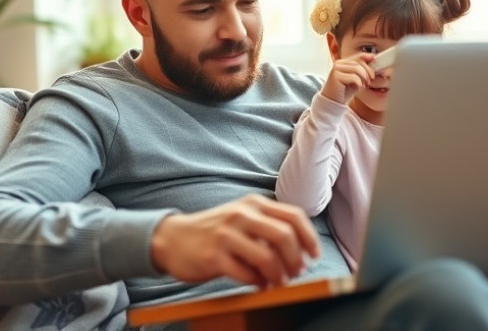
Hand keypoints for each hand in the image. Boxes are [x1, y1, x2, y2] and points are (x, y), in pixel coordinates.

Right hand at [150, 194, 320, 287]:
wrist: (173, 238)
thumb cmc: (215, 232)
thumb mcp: (242, 218)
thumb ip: (268, 226)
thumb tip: (302, 250)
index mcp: (253, 203)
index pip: (293, 216)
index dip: (310, 238)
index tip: (314, 255)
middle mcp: (241, 214)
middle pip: (284, 236)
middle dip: (296, 259)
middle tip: (297, 273)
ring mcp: (226, 234)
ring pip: (267, 257)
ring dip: (279, 275)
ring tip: (278, 282)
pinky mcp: (214, 256)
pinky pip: (247, 273)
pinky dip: (258, 283)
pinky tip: (258, 284)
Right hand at [321, 52, 375, 103]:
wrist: (333, 102)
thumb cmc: (344, 91)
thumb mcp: (356, 78)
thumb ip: (362, 68)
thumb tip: (372, 57)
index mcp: (343, 62)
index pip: (360, 57)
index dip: (369, 62)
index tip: (373, 70)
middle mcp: (338, 63)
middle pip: (359, 62)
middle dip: (368, 72)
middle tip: (369, 82)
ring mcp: (336, 69)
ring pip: (357, 69)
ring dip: (363, 78)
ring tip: (363, 85)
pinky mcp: (336, 76)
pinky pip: (354, 77)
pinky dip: (359, 84)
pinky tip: (357, 88)